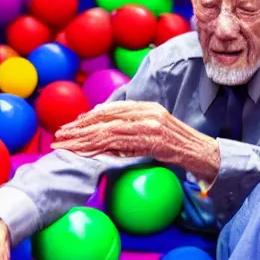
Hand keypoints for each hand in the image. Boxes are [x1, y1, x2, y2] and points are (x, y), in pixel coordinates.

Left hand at [53, 101, 177, 160]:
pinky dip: (97, 148)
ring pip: (106, 130)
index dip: (89, 117)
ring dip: (82, 139)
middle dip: (79, 127)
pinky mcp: (149, 139)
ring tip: (64, 145)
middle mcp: (145, 112)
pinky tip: (83, 152)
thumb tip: (110, 132)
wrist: (200, 151)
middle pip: (104, 118)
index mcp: (145, 107)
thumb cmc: (177, 144)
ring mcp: (147, 124)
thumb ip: (134, 127)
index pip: (110, 110)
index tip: (72, 125)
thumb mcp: (155, 130)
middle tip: (59, 135)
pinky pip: (117, 143)